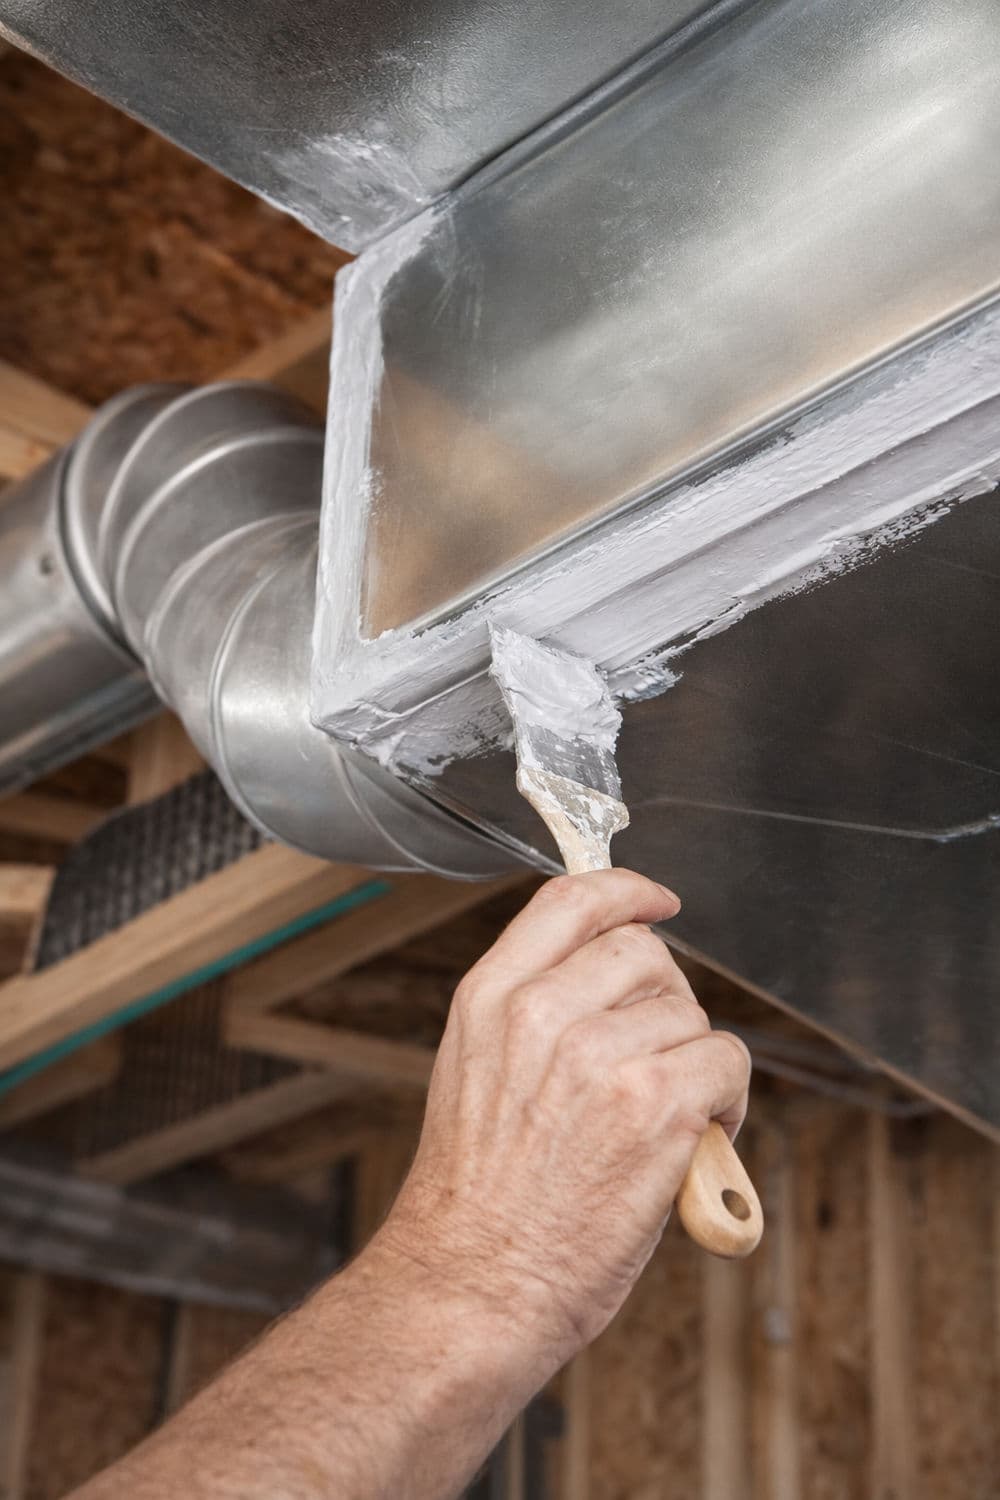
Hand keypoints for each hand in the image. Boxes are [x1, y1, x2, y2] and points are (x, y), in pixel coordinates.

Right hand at [384, 869, 750, 1373]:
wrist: (472, 1287)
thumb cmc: (477, 1201)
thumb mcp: (474, 1072)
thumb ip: (532, 1014)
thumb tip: (612, 986)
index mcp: (491, 998)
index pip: (571, 901)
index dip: (626, 891)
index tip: (658, 901)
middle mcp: (541, 1012)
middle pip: (645, 953)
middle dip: (668, 999)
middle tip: (662, 1057)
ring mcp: (601, 1055)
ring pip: (691, 1014)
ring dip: (695, 1062)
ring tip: (668, 1121)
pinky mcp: (658, 1105)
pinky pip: (727, 1062)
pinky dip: (727, 1100)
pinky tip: (697, 1142)